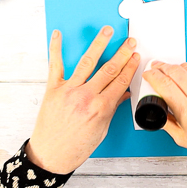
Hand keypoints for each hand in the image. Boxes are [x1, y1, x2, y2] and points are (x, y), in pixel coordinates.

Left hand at [25, 26, 139, 173]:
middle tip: (130, 42)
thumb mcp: (101, 129)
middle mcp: (85, 96)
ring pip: (88, 62)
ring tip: (107, 31)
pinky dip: (56, 48)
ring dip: (99, 44)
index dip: (130, 67)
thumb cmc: (75, 147)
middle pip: (109, 69)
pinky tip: (58, 35)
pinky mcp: (53, 89)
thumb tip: (122, 94)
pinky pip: (55, 65)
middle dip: (122, 53)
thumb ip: (112, 108)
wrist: (50, 156)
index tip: (136, 56)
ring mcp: (68, 90)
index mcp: (100, 108)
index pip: (120, 81)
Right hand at [143, 61, 186, 162]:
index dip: (152, 76)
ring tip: (168, 70)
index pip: (165, 85)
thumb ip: (167, 122)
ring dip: (174, 67)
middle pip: (174, 71)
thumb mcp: (184, 139)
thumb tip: (156, 107)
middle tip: (155, 68)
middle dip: (160, 67)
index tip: (148, 75)